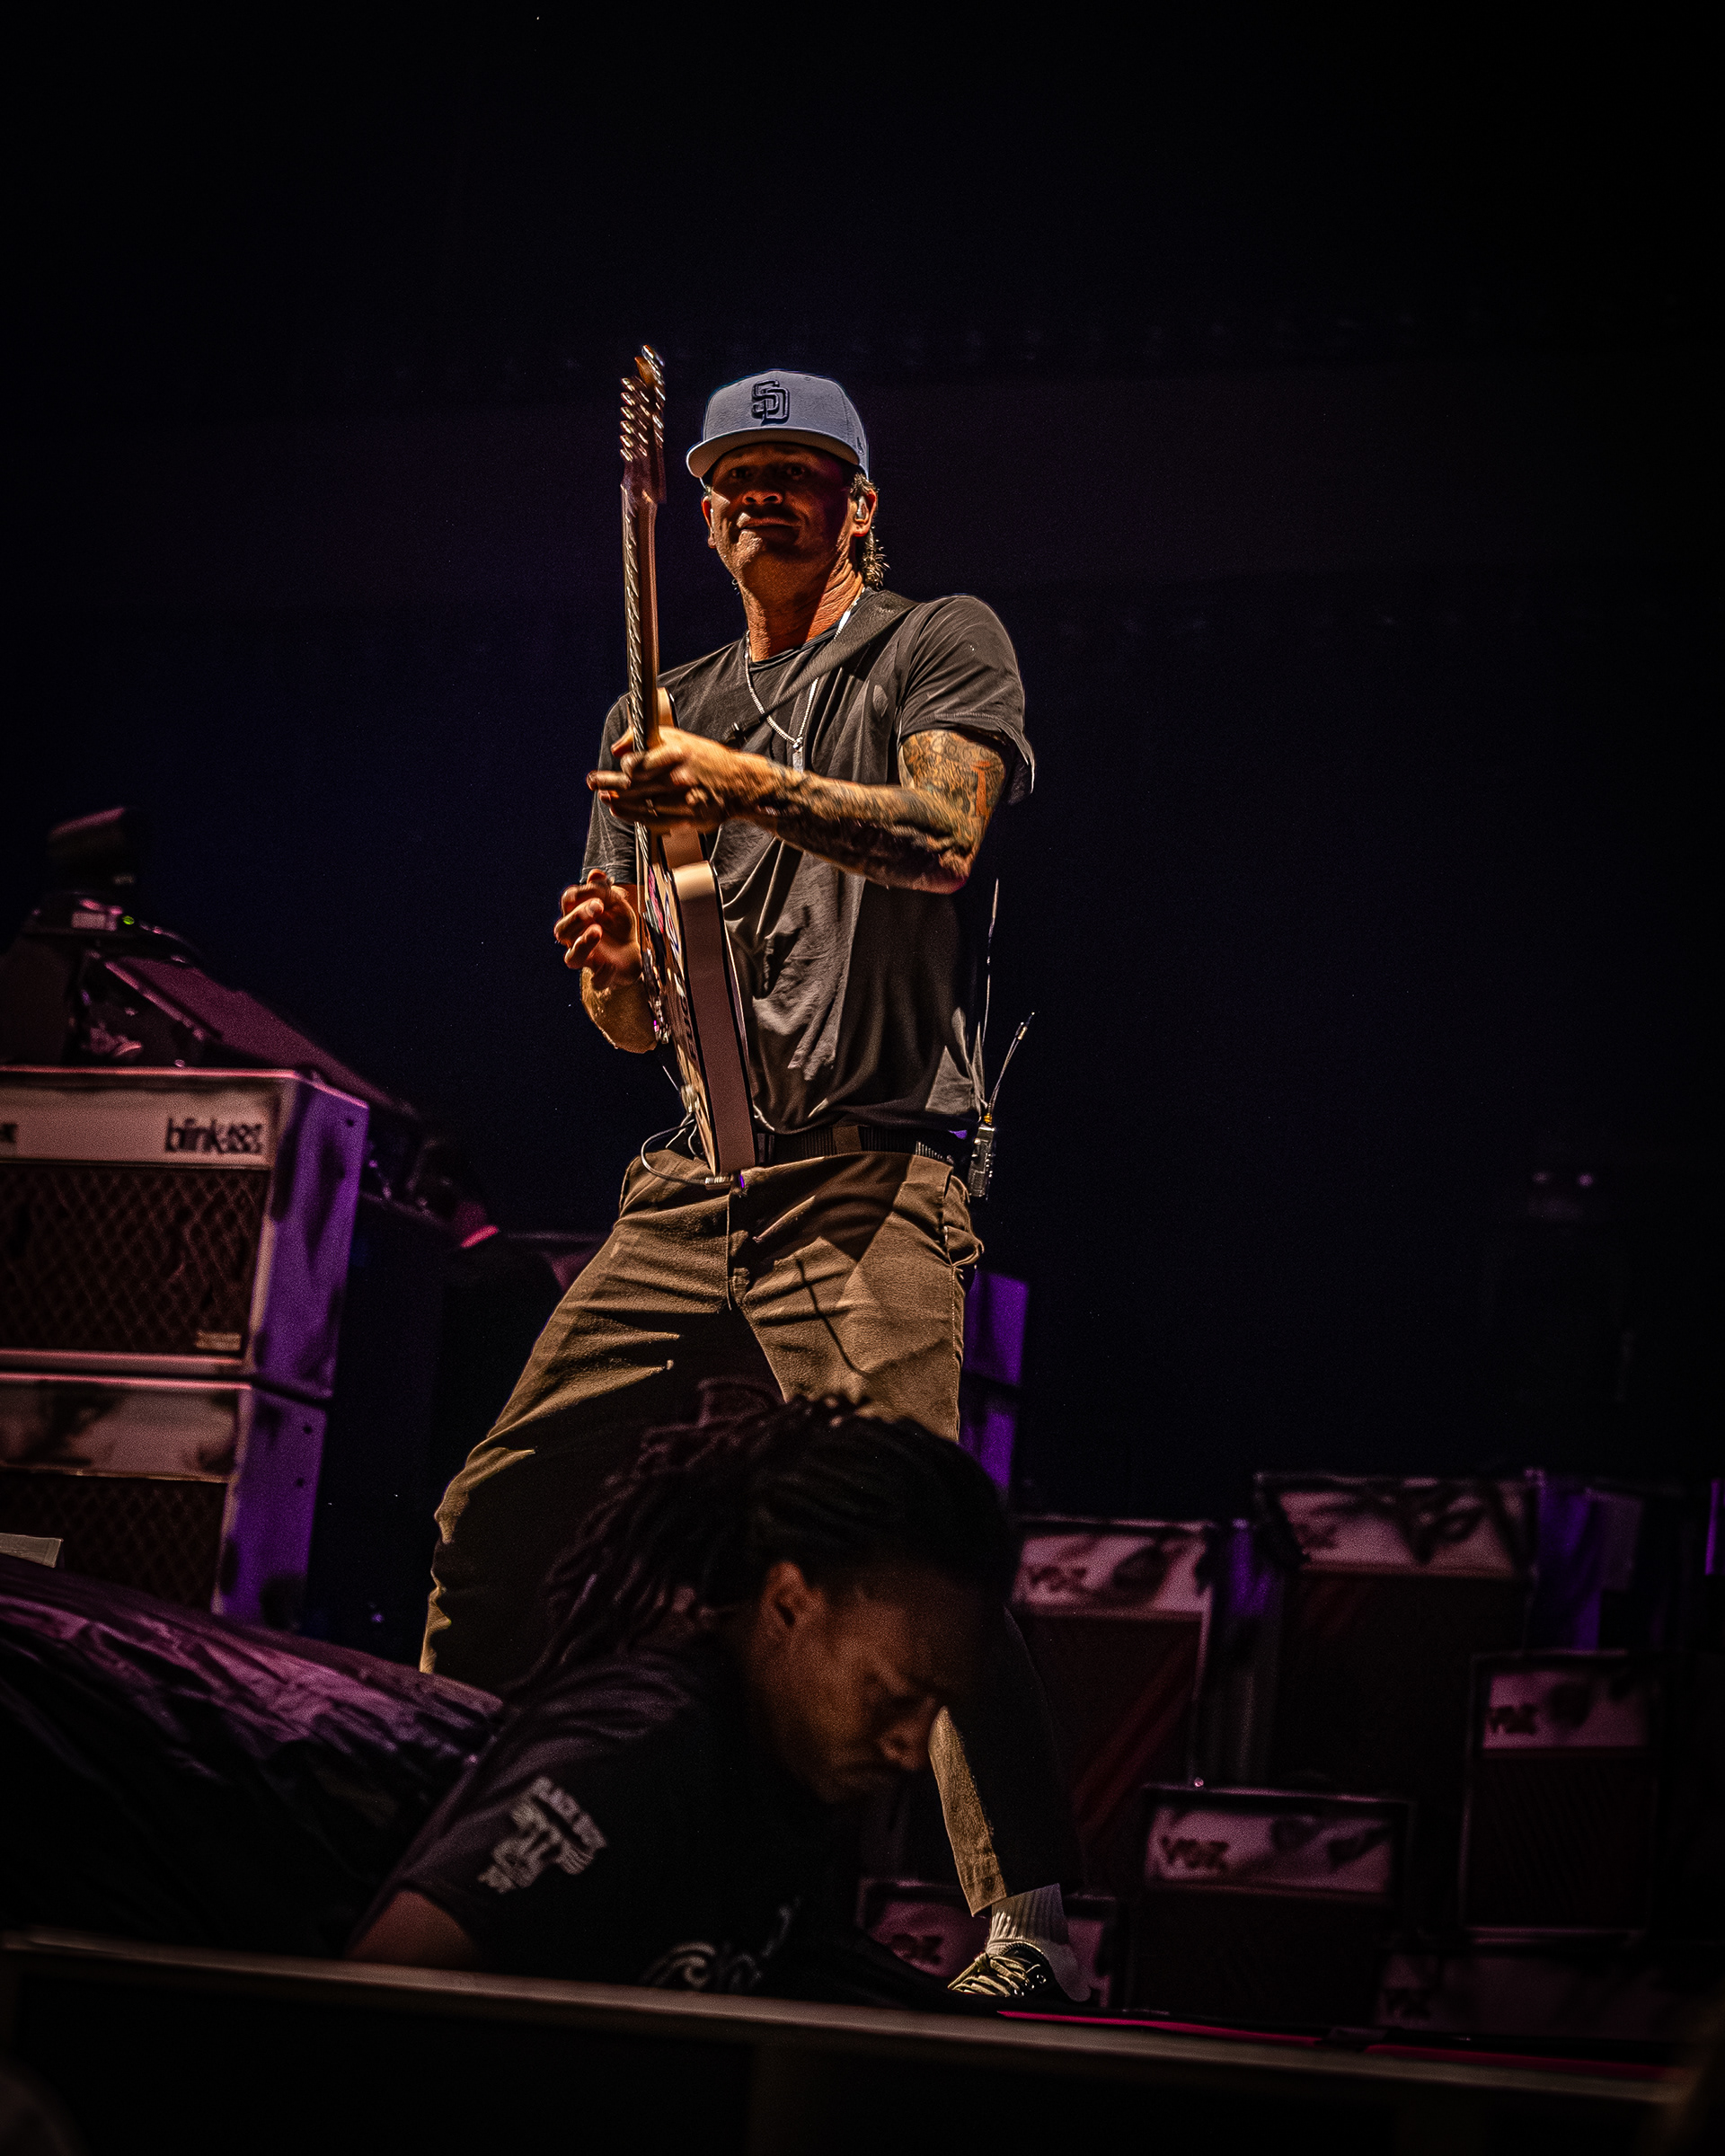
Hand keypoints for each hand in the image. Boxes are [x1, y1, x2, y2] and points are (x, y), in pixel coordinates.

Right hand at [555, 871, 640, 984]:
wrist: (633, 952)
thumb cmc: (617, 925)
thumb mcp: (616, 903)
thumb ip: (605, 890)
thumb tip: (596, 874)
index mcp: (577, 917)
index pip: (567, 903)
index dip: (579, 895)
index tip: (599, 892)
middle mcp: (576, 939)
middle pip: (562, 930)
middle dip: (577, 916)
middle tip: (598, 907)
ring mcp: (587, 959)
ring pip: (571, 958)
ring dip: (582, 944)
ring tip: (597, 931)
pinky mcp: (602, 976)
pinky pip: (596, 981)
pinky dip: (602, 974)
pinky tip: (611, 964)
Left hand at [588, 724, 770, 832]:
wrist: (740, 784)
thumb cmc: (708, 759)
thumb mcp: (680, 738)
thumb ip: (646, 738)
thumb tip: (618, 748)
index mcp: (677, 755)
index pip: (638, 764)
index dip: (623, 768)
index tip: (615, 768)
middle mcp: (679, 779)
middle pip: (635, 786)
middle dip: (610, 785)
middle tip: (594, 782)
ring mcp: (684, 802)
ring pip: (642, 806)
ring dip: (620, 803)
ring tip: (606, 798)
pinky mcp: (689, 819)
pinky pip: (655, 821)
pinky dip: (635, 817)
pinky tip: (622, 812)